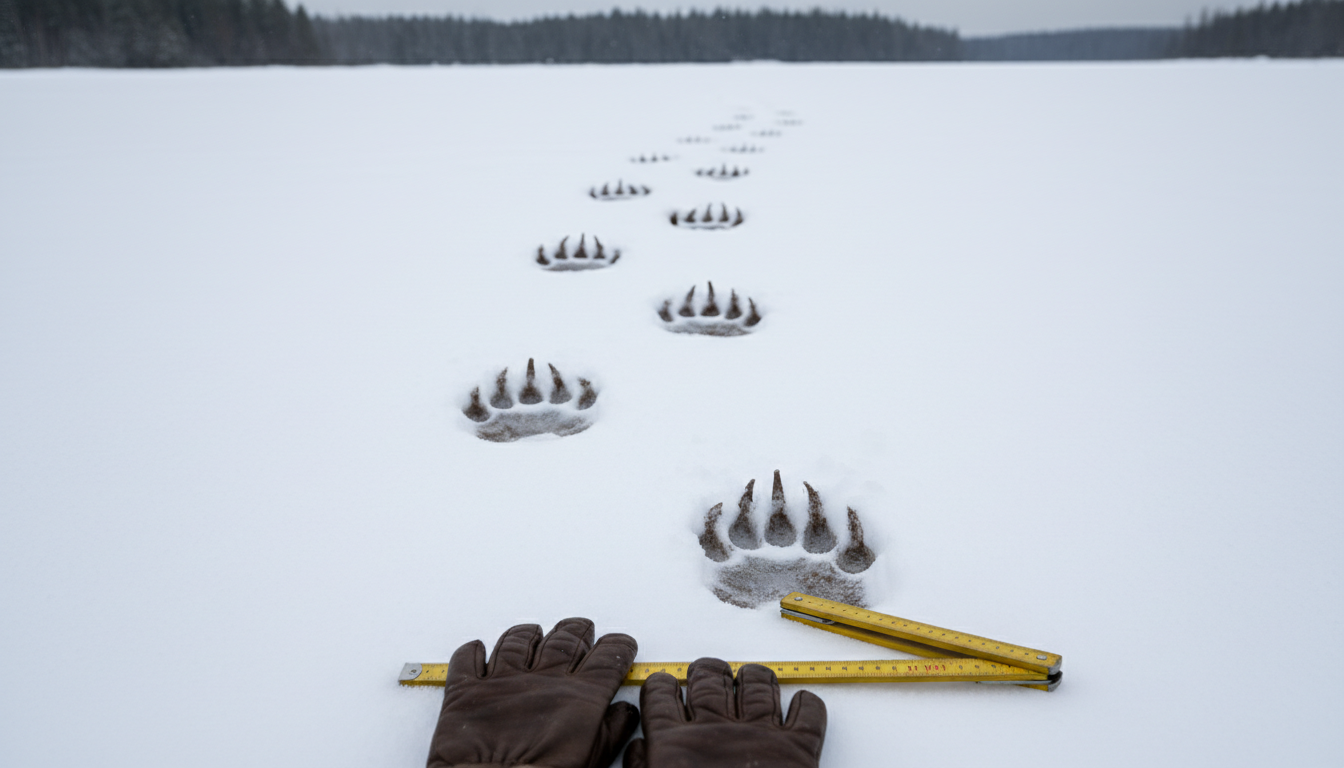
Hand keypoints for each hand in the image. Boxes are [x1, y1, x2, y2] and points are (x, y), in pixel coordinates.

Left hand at [427, 618, 638, 767]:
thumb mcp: (593, 760)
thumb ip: (612, 732)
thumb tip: (626, 712)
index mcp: (579, 695)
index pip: (607, 658)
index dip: (618, 647)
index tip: (622, 644)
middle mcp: (544, 678)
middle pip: (566, 640)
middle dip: (578, 631)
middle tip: (583, 628)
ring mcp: (503, 680)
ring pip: (517, 641)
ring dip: (528, 633)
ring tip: (534, 631)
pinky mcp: (468, 691)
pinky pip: (467, 659)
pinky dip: (472, 651)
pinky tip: (478, 649)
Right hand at [624, 658, 826, 767]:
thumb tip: (640, 749)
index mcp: (675, 743)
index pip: (661, 695)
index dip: (664, 685)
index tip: (666, 685)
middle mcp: (716, 729)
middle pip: (708, 679)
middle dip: (706, 671)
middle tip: (708, 673)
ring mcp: (759, 734)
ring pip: (757, 683)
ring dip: (753, 676)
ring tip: (751, 677)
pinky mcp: (797, 749)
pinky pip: (808, 712)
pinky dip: (806, 704)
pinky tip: (799, 703)